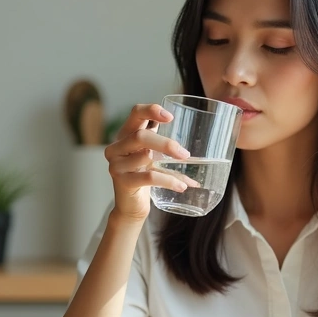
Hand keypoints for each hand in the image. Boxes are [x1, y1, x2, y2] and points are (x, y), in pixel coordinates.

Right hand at [105, 103, 193, 221]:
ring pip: (146, 156)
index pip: (135, 113)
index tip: (170, 117)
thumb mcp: (153, 157)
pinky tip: (181, 186)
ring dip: (170, 168)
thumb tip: (201, 152)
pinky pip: (149, 177)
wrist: (131, 206)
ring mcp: (116, 164)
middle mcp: (117, 147)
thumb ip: (166, 148)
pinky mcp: (122, 181)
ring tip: (185, 179)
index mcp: (125, 135)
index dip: (151, 110)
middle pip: (141, 136)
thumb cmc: (143, 177)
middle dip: (166, 144)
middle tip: (185, 154)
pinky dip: (168, 181)